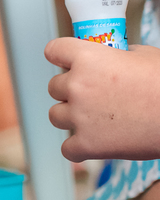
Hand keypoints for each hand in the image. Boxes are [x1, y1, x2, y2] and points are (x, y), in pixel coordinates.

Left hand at [46, 38, 159, 160]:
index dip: (59, 56)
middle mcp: (78, 86)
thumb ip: (119, 55)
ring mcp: (80, 116)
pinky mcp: (87, 144)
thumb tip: (112, 57)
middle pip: (55, 87)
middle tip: (94, 95)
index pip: (54, 50)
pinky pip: (68, 148)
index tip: (64, 62)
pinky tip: (95, 142)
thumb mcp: (145, 56)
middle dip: (71, 90)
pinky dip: (79, 148)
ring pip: (56, 115)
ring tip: (95, 119)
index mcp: (89, 58)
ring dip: (71, 117)